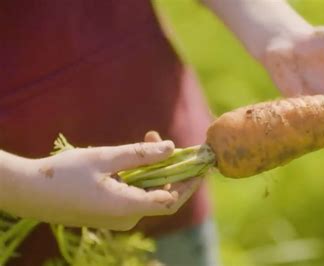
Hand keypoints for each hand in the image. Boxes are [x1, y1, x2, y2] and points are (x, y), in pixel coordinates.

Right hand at [1, 135, 199, 230]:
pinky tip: (135, 156)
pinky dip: (140, 175)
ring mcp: (117, 217)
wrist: (27, 192)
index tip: (201, 163)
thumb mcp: (104, 158)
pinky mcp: (108, 212)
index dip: (190, 182)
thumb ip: (140, 154)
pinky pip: (133, 194)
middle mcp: (126, 217)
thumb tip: (171, 148)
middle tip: (170, 141)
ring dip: (153, 168)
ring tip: (150, 139)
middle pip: (162, 194)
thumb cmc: (63, 174)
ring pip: (147, 192)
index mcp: (127, 208)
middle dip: (171, 168)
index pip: (172, 199)